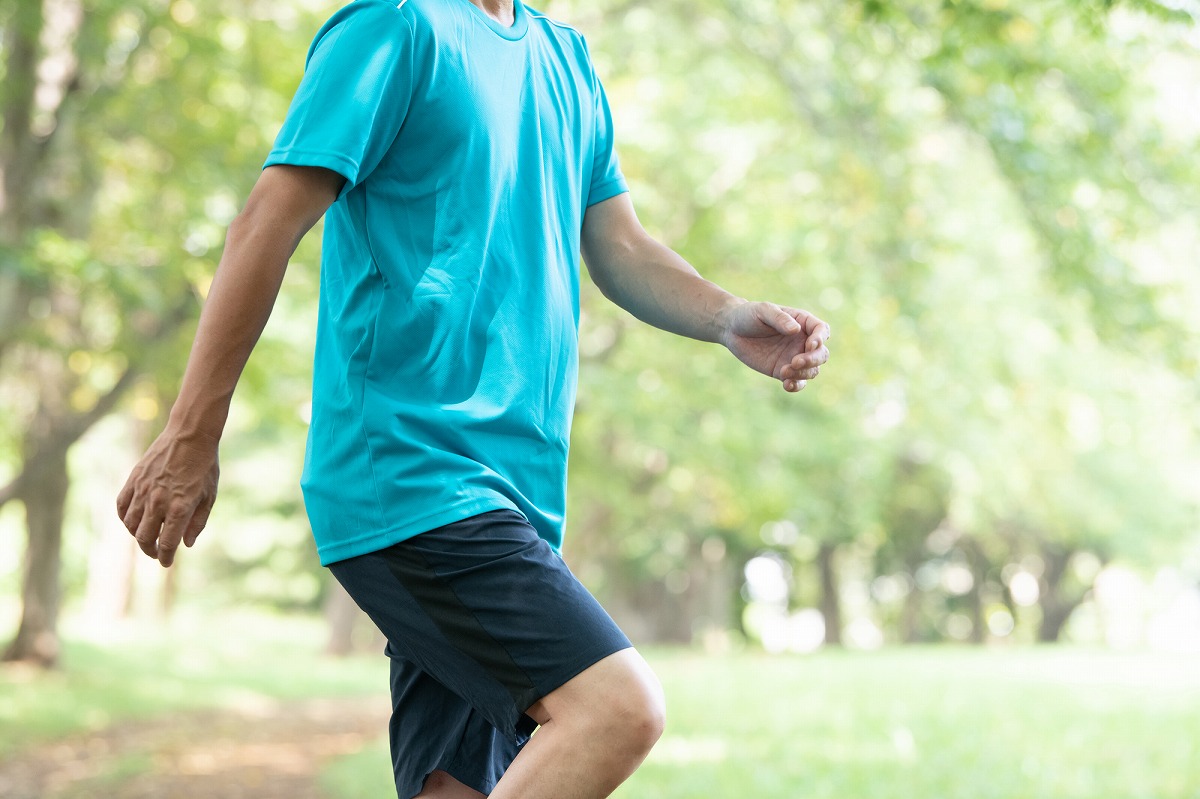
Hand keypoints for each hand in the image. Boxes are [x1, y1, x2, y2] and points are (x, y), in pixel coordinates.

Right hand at [116, 429, 219, 566]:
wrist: (190, 435)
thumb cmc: (205, 466)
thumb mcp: (209, 496)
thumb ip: (197, 522)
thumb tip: (186, 544)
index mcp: (180, 507)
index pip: (167, 543)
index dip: (166, 557)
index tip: (166, 562)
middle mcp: (158, 501)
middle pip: (145, 538)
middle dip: (150, 550)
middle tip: (157, 553)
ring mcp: (143, 490)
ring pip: (131, 524)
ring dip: (137, 536)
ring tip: (147, 537)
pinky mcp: (133, 480)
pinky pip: (122, 506)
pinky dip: (125, 518)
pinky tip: (133, 521)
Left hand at [719, 301, 830, 391]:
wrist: (732, 330)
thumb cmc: (749, 315)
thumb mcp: (763, 310)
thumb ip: (779, 318)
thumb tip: (796, 330)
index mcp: (802, 322)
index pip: (822, 330)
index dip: (820, 339)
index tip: (809, 345)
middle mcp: (802, 341)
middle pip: (821, 354)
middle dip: (813, 360)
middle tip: (795, 362)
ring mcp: (794, 357)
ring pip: (812, 370)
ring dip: (803, 374)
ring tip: (784, 372)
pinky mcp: (783, 371)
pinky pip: (797, 382)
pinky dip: (796, 385)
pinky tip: (786, 384)